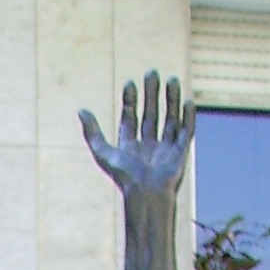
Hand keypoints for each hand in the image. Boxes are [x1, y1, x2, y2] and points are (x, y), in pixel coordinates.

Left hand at [80, 72, 192, 205]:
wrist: (146, 195)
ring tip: (172, 79)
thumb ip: (92, 133)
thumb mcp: (103, 153)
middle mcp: (147, 147)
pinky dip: (188, 117)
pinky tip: (188, 102)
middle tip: (152, 73)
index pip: (130, 119)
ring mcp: (164, 150)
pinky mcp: (179, 153)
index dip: (130, 101)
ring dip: (171, 99)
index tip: (130, 84)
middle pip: (150, 115)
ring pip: (169, 119)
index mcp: (130, 147)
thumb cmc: (124, 178)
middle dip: (151, 94)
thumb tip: (81, 110)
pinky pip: (186, 132)